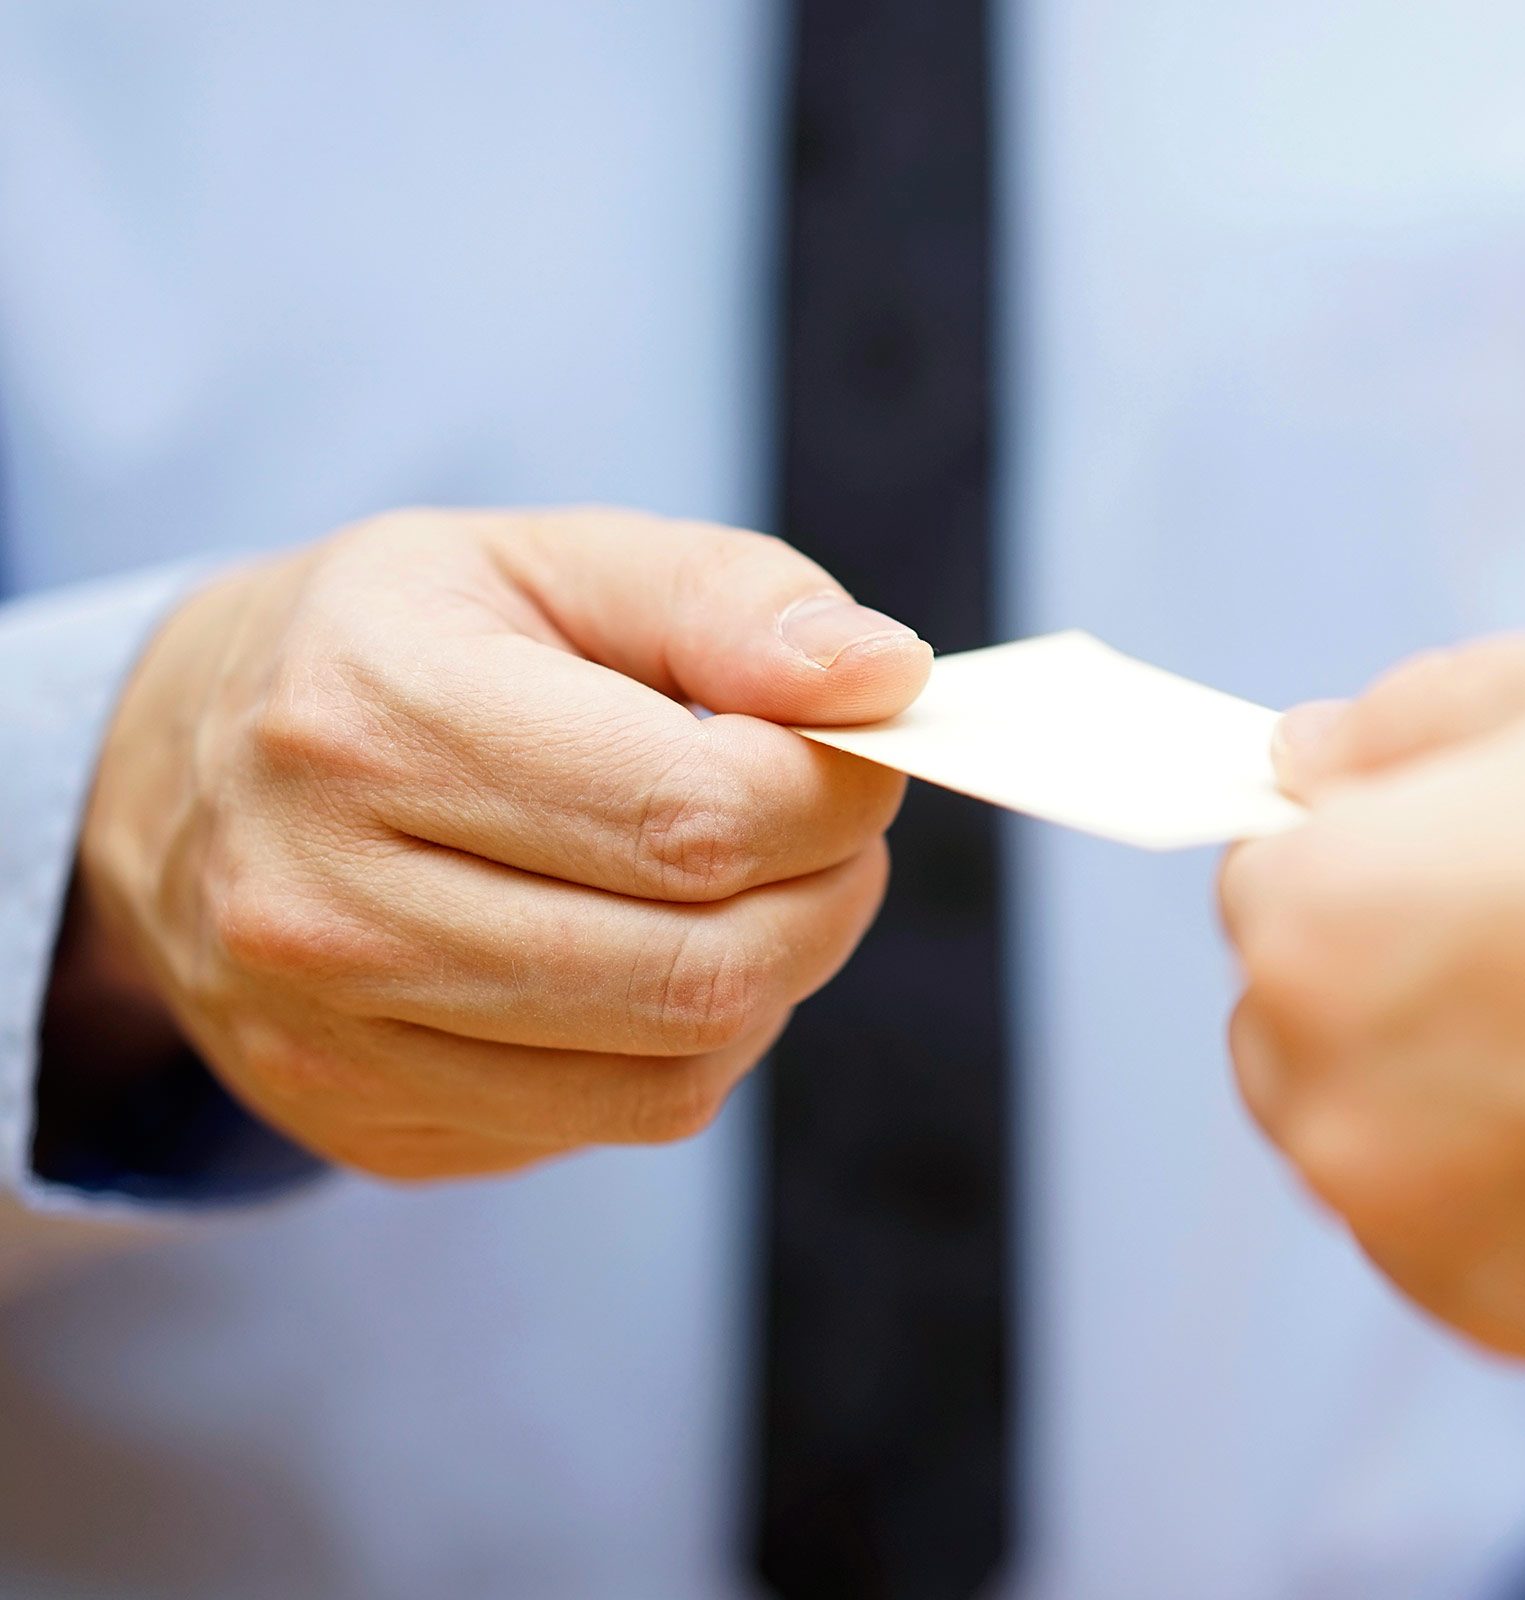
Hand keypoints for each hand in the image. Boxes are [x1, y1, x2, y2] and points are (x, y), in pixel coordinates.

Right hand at [73, 507, 926, 1180]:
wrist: (181, 776)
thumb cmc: (405, 647)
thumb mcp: (550, 560)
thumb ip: (728, 601)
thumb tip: (884, 676)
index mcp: (372, 719)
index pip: (694, 816)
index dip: (834, 792)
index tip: (858, 752)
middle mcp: (327, 902)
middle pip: (701, 965)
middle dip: (827, 893)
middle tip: (832, 826)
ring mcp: (335, 1042)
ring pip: (676, 1069)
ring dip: (774, 975)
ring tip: (751, 883)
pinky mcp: (370, 1126)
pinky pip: (617, 1119)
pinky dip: (690, 1043)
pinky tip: (657, 950)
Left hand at [1218, 612, 1524, 1408]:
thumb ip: (1399, 728)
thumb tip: (1301, 768)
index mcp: (1322, 943)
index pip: (1263, 887)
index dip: (1370, 844)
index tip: (1472, 836)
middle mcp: (1360, 1134)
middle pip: (1310, 1049)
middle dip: (1398, 989)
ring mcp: (1486, 1272)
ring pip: (1423, 1179)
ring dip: (1488, 1115)